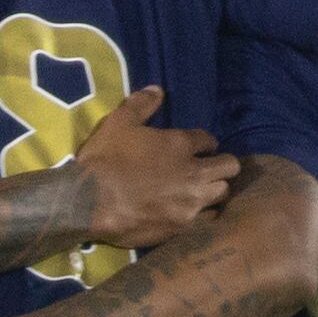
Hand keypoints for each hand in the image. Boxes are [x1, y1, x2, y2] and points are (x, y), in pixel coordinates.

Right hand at [65, 86, 234, 247]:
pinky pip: (210, 219)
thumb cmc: (104, 160)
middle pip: (229, 166)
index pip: (208, 140)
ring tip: (202, 190)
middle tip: (207, 168)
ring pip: (222, 192)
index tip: (198, 148)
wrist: (89, 203)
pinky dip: (205, 214)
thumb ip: (141, 104)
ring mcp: (192, 202)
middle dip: (221, 164)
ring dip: (215, 189)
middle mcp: (194, 173)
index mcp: (180, 144)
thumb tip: (158, 89)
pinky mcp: (184, 226)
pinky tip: (194, 213)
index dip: (204, 143)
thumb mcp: (118, 123)